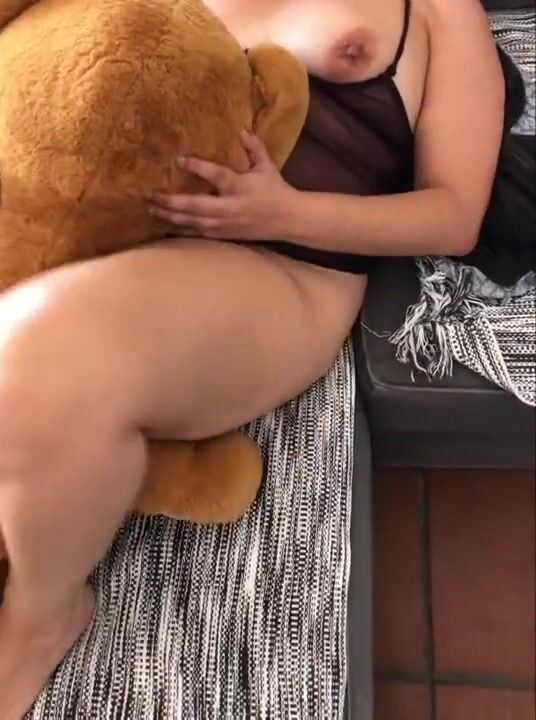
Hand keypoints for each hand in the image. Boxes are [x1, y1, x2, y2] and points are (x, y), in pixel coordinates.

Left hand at [148, 130, 298, 240]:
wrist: (288, 220)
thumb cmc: (276, 190)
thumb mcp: (266, 166)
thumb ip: (253, 148)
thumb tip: (241, 130)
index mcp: (239, 187)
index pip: (216, 175)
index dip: (197, 167)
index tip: (179, 159)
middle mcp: (228, 207)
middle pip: (194, 205)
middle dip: (170, 201)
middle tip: (151, 195)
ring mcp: (224, 224)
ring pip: (192, 222)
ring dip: (170, 216)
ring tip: (151, 209)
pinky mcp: (223, 235)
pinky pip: (197, 233)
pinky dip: (181, 228)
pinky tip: (167, 223)